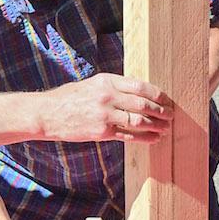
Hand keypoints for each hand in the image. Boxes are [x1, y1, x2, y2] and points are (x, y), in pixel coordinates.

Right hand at [38, 74, 173, 142]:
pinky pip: (128, 135)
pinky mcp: (101, 132)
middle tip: (171, 115)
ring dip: (156, 125)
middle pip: (143, 103)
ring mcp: (104, 115)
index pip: (140, 86)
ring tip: (165, 128)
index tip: (167, 99)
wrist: (47, 113)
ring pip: (138, 120)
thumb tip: (137, 93)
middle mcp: (107, 96)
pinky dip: (144, 138)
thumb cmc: (69, 98)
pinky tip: (153, 139)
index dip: (157, 94)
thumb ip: (113, 87)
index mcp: (107, 80)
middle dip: (161, 110)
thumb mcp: (92, 84)